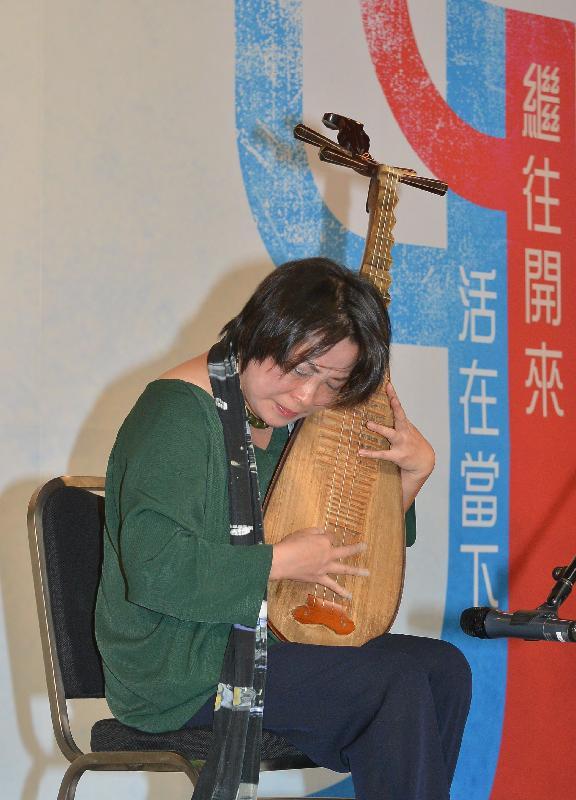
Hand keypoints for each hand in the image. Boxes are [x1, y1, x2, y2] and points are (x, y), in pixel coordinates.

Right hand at [269, 527, 367, 599]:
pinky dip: (341, 591)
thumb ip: (315, 531)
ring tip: (367, 573)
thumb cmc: (290, 544)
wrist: (282, 561)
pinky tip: (350, 596)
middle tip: (365, 546)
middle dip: (355, 548)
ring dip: (356, 571)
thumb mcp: (302, 532)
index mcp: (324, 541)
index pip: (329, 537)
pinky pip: (332, 585)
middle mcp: (327, 554)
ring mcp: (325, 567)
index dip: (324, 537)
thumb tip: (322, 532)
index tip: (318, 538)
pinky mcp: (319, 578)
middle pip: (344, 551)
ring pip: (344, 569)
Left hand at [358, 382, 434, 509]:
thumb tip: (385, 409)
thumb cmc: (413, 443)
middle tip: (389, 397)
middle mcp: (404, 432)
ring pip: (390, 434)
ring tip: (369, 424)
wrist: (424, 462)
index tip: (388, 385)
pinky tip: (361, 452)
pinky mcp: (397, 455)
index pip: (399, 408)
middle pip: (399, 416)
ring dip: (380, 429)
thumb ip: (397, 421)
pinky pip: (382, 454)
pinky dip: (370, 453)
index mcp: (405, 425)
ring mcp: (401, 443)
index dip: (394, 396)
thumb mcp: (408, 430)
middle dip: (395, 406)